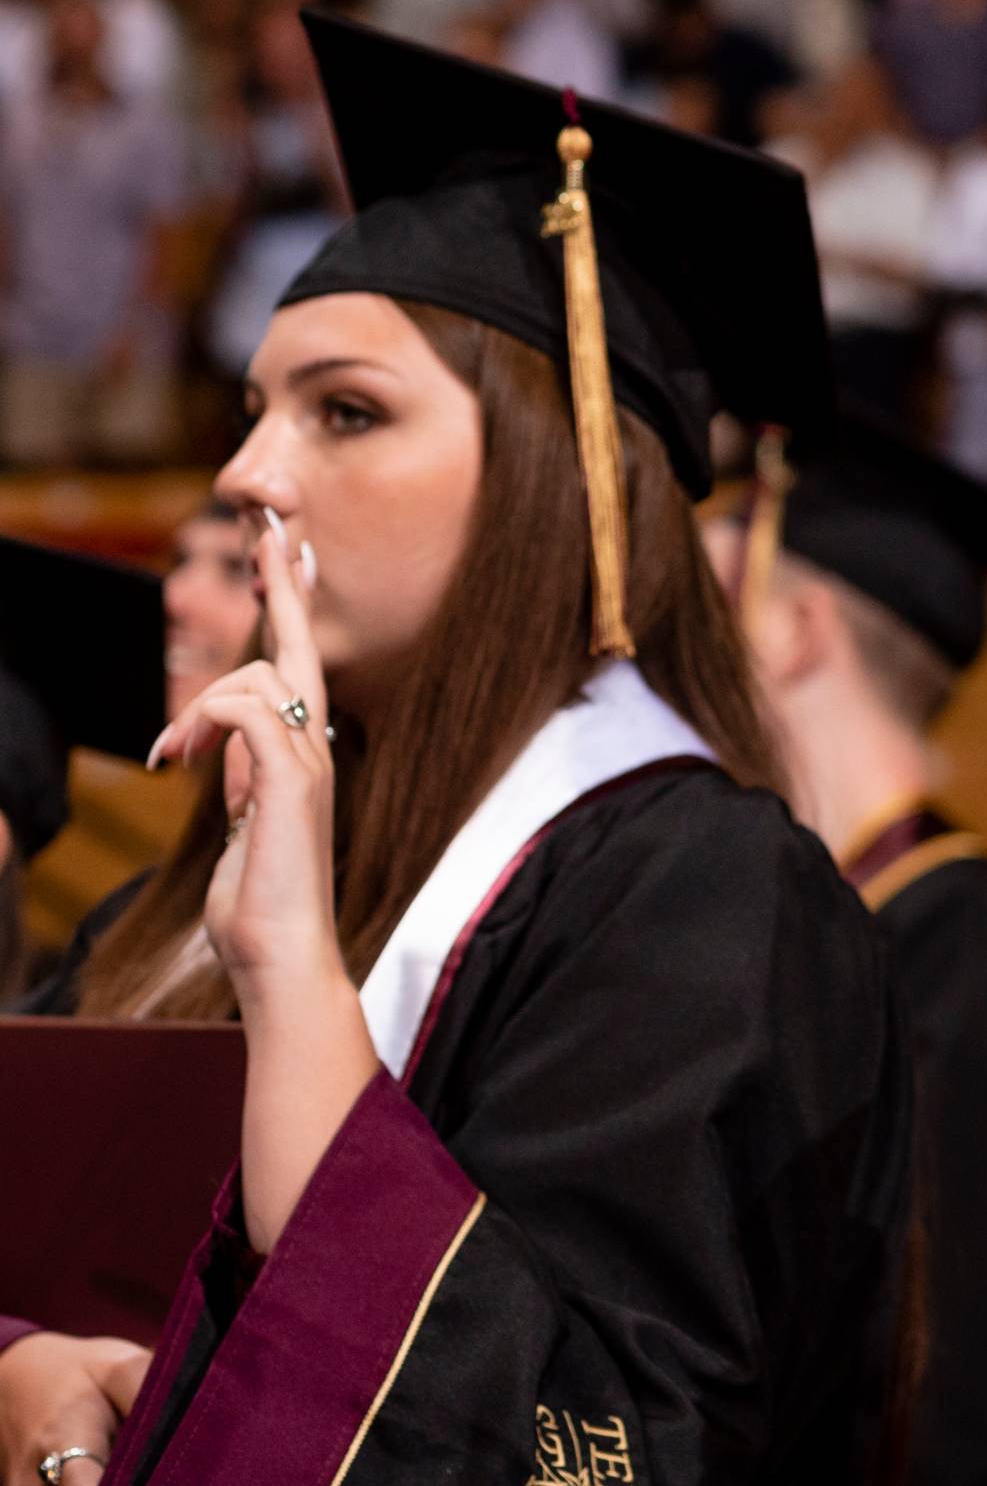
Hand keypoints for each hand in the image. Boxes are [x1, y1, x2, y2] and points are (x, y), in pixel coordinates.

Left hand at [149, 511, 340, 1010]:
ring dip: (199, 708)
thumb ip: (240, 785)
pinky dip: (205, 723)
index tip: (289, 555)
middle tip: (272, 527)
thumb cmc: (260, 908)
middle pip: (297, 652)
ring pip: (256, 681)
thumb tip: (224, 755)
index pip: (303, 671)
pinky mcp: (292, 782)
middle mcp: (318, 753)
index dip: (293, 611)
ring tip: (169, 754)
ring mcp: (310, 765)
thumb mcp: (243, 830)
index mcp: (306, 762)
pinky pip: (247, 710)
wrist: (283, 958)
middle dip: (282, 589)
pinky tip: (180, 759)